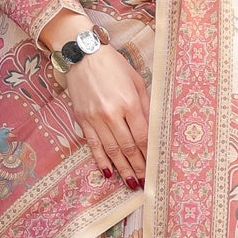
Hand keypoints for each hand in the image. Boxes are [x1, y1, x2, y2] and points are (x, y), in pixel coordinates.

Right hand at [64, 44, 149, 187]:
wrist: (83, 54)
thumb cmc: (113, 65)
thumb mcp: (136, 80)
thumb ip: (145, 105)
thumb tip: (153, 129)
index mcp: (128, 103)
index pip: (142, 136)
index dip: (148, 154)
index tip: (155, 166)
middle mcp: (111, 113)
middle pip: (127, 147)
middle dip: (137, 166)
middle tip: (145, 182)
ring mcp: (95, 118)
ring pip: (111, 150)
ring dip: (122, 169)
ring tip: (130, 183)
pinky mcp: (82, 119)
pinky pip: (93, 145)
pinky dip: (101, 160)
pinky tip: (108, 172)